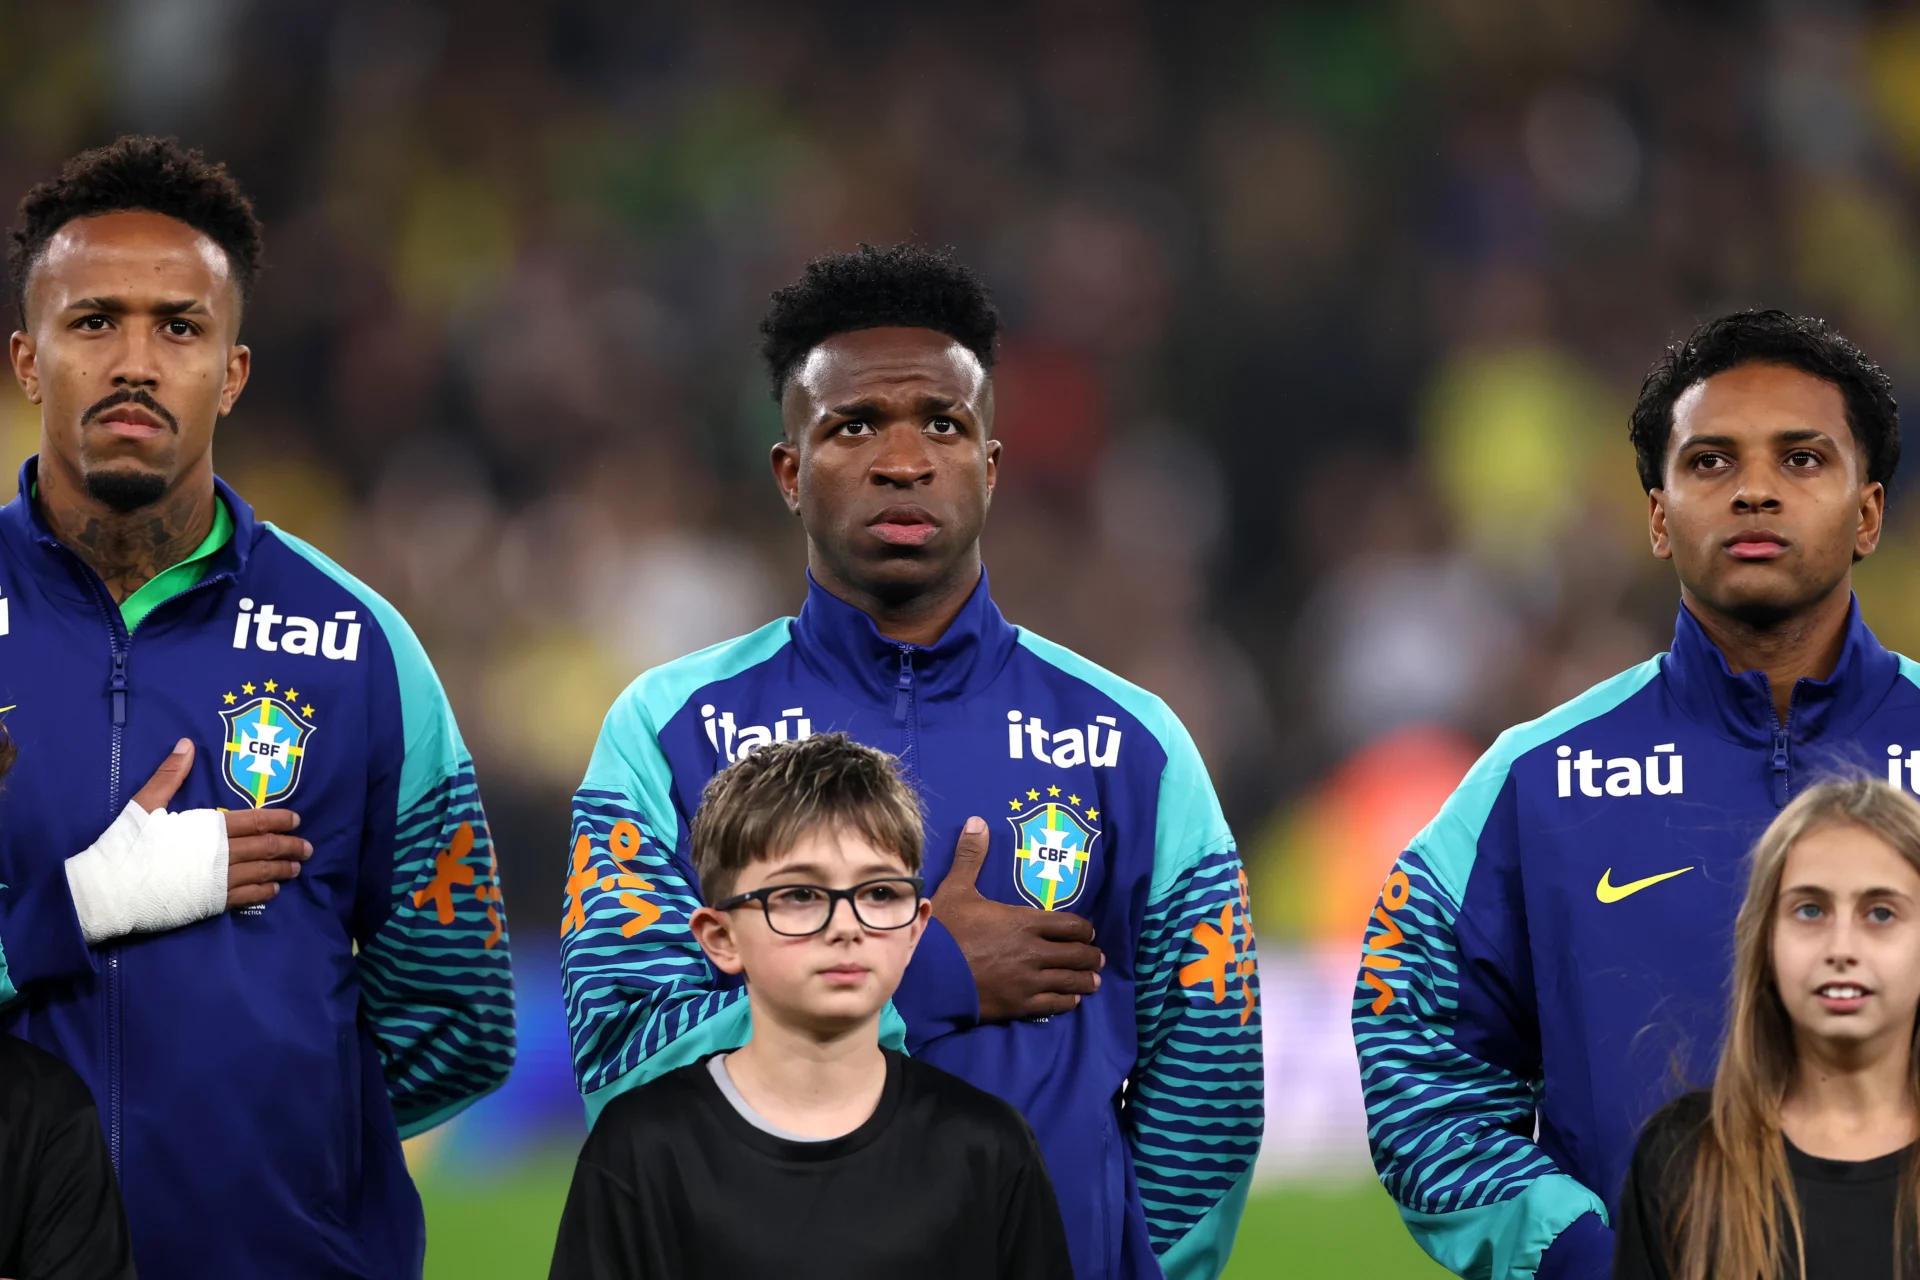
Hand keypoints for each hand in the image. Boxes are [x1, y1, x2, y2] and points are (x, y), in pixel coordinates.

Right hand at [130, 740, 309, 908]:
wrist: (110, 890)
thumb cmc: (127, 844)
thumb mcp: (145, 804)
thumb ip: (170, 775)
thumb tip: (187, 744)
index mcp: (210, 827)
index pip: (255, 821)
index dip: (279, 820)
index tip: (296, 820)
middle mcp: (221, 853)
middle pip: (266, 848)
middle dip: (290, 846)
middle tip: (308, 847)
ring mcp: (219, 880)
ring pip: (261, 873)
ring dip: (282, 870)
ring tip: (297, 868)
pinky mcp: (211, 903)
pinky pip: (247, 897)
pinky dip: (264, 892)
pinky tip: (273, 890)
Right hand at [931, 816, 1104, 1020]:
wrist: (928, 974)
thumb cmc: (943, 930)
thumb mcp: (957, 889)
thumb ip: (971, 857)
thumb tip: (977, 821)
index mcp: (1025, 922)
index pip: (1071, 925)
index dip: (1084, 929)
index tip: (1088, 932)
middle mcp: (1034, 952)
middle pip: (1077, 954)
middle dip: (1090, 955)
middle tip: (1097, 956)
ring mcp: (1028, 981)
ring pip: (1070, 981)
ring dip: (1085, 980)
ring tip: (1093, 980)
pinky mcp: (1019, 1005)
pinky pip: (1053, 1005)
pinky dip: (1067, 1001)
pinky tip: (1071, 1000)